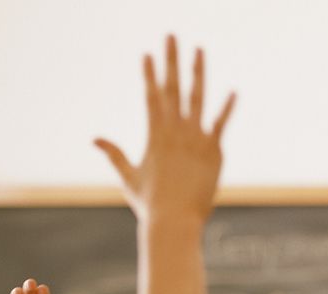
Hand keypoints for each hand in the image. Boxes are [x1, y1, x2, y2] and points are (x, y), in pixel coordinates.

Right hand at [95, 35, 236, 225]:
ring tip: (199, 49)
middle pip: (172, 88)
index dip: (149, 74)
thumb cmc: (150, 204)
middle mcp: (175, 132)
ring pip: (198, 98)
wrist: (174, 222)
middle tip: (171, 36)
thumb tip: (94, 139)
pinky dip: (227, 107)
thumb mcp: (128, 177)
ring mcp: (196, 139)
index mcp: (155, 136)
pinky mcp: (214, 150)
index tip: (147, 54)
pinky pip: (221, 124)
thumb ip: (114, 154)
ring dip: (198, 71)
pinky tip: (233, 91)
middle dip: (171, 60)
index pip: (151, 97)